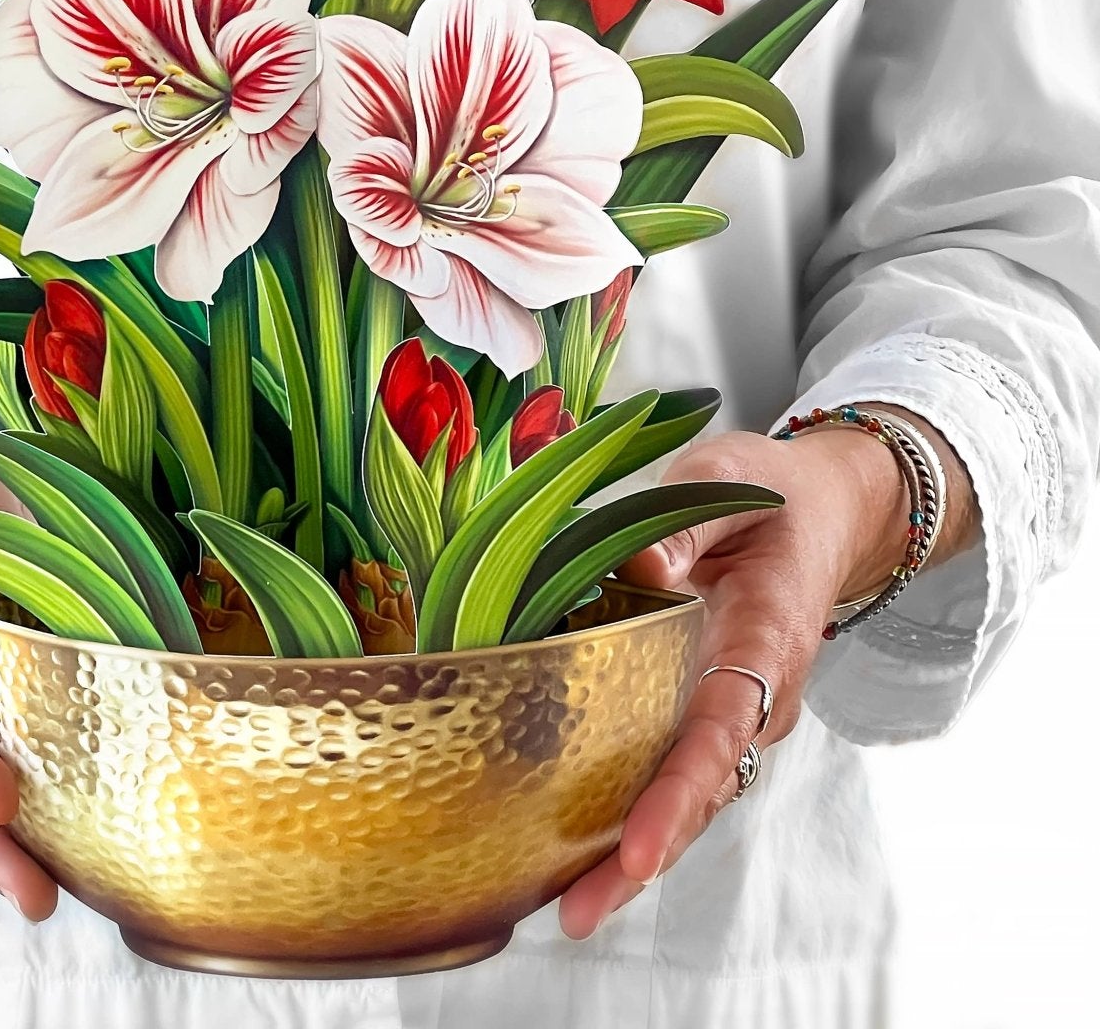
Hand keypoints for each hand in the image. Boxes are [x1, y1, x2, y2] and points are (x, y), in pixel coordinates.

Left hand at [558, 419, 919, 940]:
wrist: (824, 512)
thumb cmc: (772, 493)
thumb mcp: (727, 480)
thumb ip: (683, 522)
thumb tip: (635, 568)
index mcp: (765, 640)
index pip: (722, 727)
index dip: (679, 792)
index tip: (641, 849)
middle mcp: (758, 695)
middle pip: (702, 792)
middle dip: (642, 857)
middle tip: (578, 914)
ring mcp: (737, 713)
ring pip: (690, 799)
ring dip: (631, 856)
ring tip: (570, 911)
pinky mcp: (710, 713)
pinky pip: (676, 776)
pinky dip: (632, 819)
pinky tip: (576, 855)